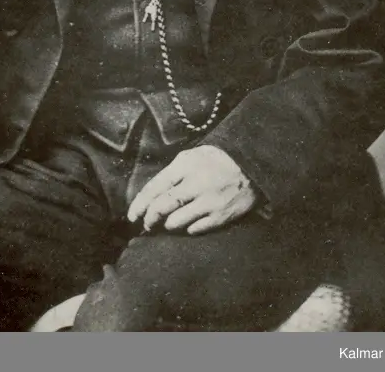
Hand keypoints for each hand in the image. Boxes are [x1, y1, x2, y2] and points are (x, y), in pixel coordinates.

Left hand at [127, 146, 256, 234]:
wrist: (252, 166)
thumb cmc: (217, 160)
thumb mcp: (193, 156)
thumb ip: (173, 172)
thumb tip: (152, 194)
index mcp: (186, 165)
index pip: (156, 187)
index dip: (140, 203)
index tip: (132, 215)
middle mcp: (196, 183)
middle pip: (162, 207)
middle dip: (150, 218)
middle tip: (146, 224)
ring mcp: (209, 201)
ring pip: (176, 222)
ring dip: (168, 224)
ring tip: (167, 223)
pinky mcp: (220, 216)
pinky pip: (194, 229)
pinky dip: (187, 229)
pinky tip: (187, 225)